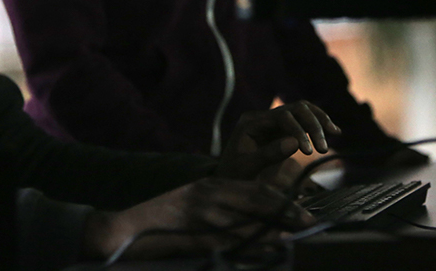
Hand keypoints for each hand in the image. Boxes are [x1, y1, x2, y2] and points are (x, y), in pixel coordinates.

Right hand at [82, 177, 313, 259]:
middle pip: (259, 201)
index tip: (304, 209)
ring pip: (249, 222)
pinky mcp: (195, 237)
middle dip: (287, 212)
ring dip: (275, 230)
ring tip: (296, 237)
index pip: (255, 189)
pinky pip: (232, 242)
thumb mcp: (193, 205)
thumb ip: (219, 208)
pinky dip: (253, 246)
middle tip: (309, 222)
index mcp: (211, 186)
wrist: (125, 231)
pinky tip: (269, 249)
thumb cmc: (162, 221)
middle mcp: (210, 195)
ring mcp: (203, 216)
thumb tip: (254, 223)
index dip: (283, 199)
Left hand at [215, 100, 340, 181]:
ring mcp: (273, 122)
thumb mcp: (246, 168)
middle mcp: (263, 117)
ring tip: (335, 134)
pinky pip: (304, 121)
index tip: (308, 151)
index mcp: (251, 122)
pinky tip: (334, 131)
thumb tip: (295, 143)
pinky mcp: (282, 130)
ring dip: (319, 121)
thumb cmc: (233, 176)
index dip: (298, 130)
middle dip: (312, 125)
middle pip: (295, 109)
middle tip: (322, 148)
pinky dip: (318, 124)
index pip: (281, 116)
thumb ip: (268, 155)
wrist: (228, 181)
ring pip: (302, 110)